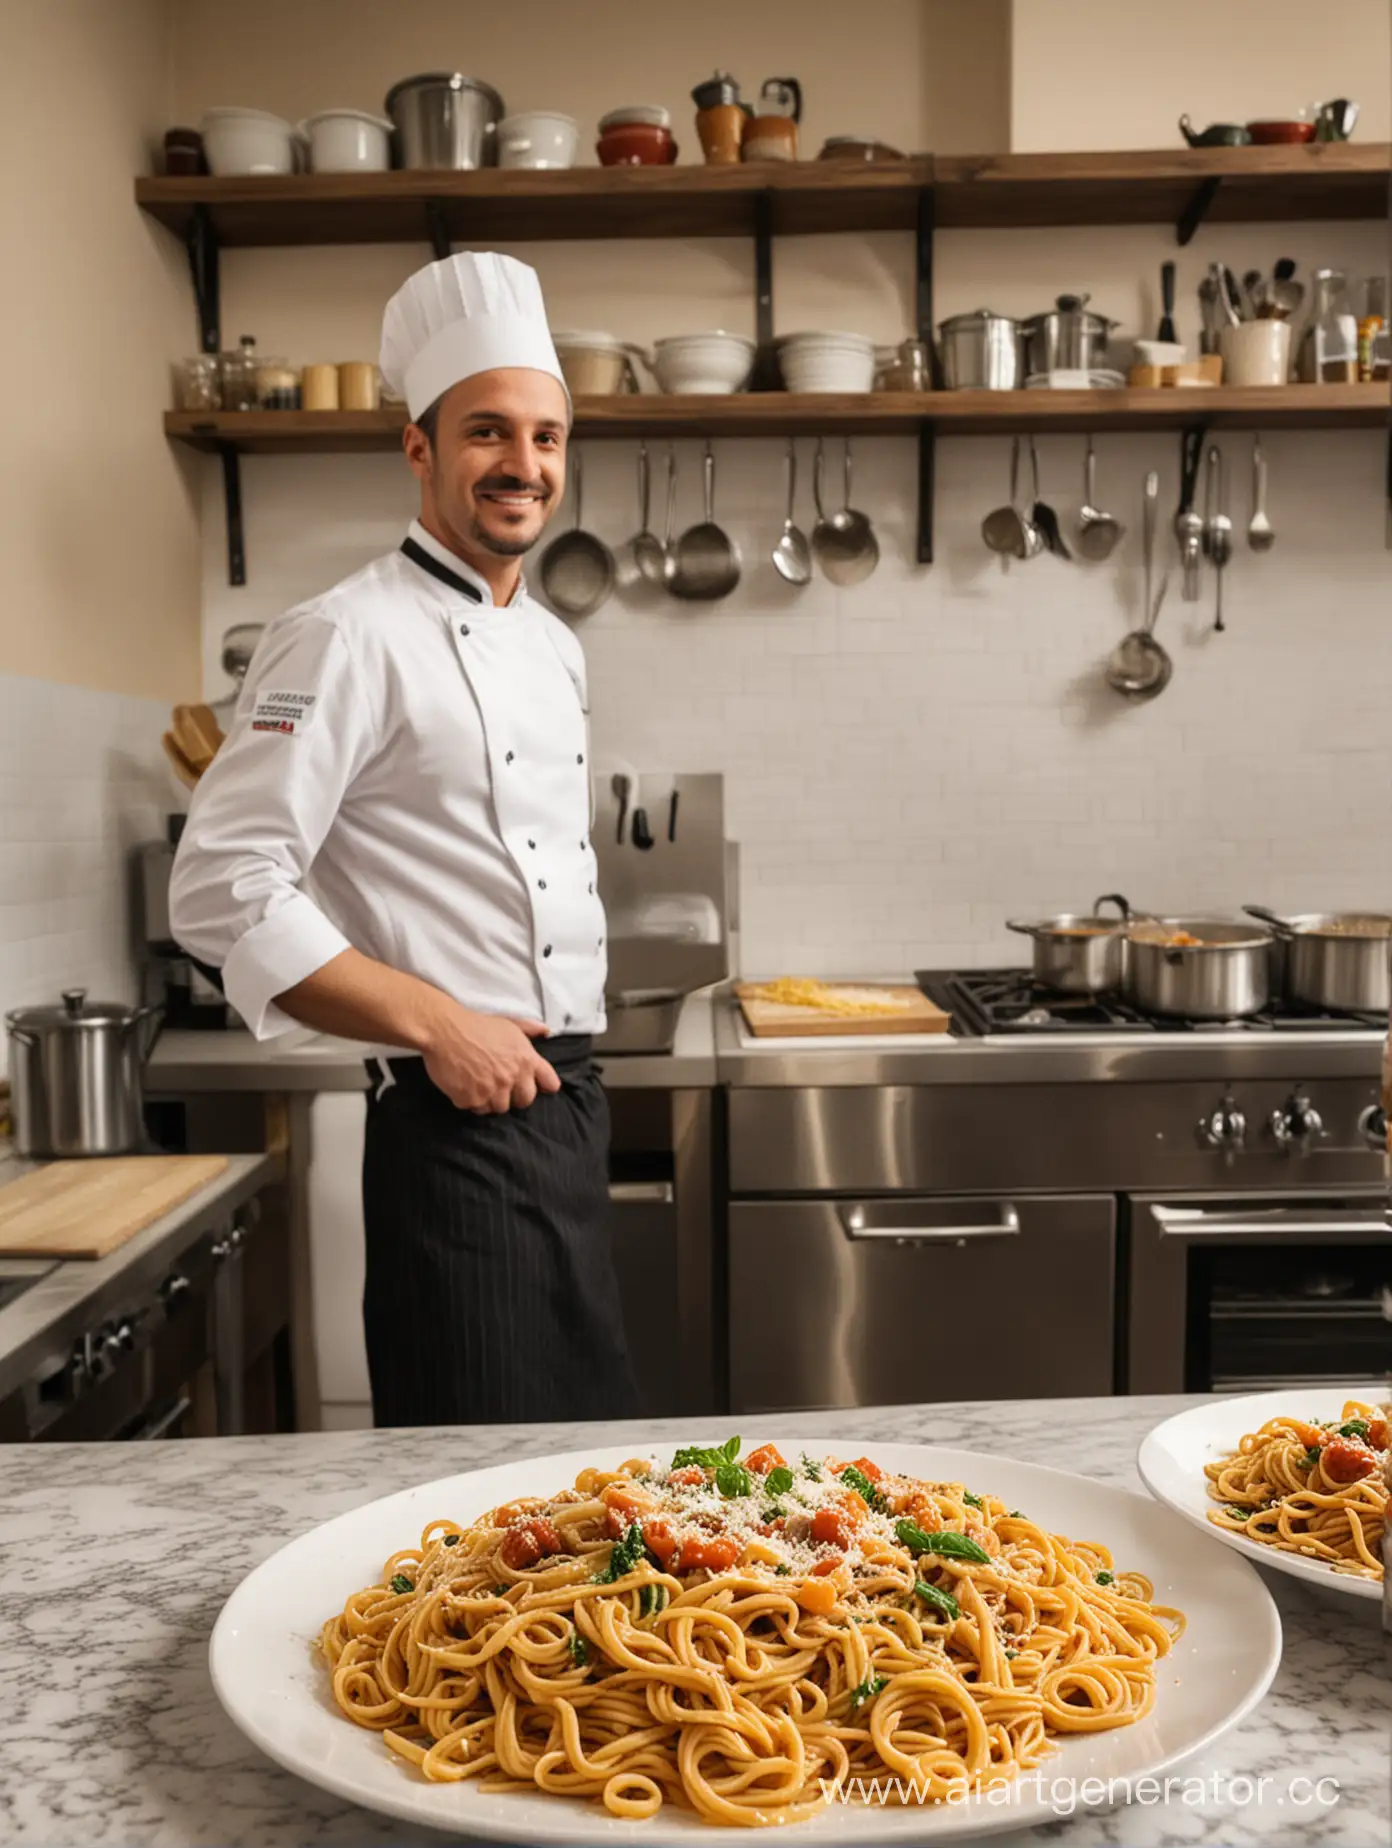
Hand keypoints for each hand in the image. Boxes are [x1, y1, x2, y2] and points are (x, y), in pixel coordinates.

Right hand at [421, 1005, 561, 1113]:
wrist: (445, 1030)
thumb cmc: (477, 1025)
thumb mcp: (508, 1023)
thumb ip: (529, 1029)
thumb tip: (545, 1031)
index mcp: (526, 1059)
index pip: (550, 1083)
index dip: (543, 1086)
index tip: (534, 1085)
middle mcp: (513, 1077)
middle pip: (524, 1101)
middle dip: (514, 1096)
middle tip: (499, 1085)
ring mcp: (492, 1091)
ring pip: (499, 1108)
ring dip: (490, 1100)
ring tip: (479, 1084)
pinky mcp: (472, 1099)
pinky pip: (476, 1108)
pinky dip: (470, 1100)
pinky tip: (464, 1086)